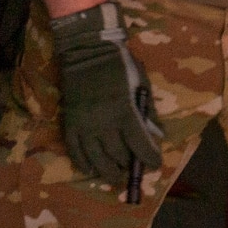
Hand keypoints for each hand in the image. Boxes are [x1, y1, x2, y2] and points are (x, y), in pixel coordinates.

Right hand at [49, 1, 162, 186]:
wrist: (86, 50)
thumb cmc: (119, 65)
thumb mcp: (141, 84)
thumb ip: (148, 112)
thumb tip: (157, 136)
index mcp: (125, 112)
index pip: (140, 146)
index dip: (150, 159)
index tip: (154, 164)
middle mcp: (104, 123)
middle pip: (118, 156)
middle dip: (129, 165)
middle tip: (133, 169)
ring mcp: (84, 125)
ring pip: (97, 159)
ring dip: (107, 172)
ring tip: (115, 177)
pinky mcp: (70, 124)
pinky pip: (75, 151)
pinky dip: (83, 163)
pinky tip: (90, 170)